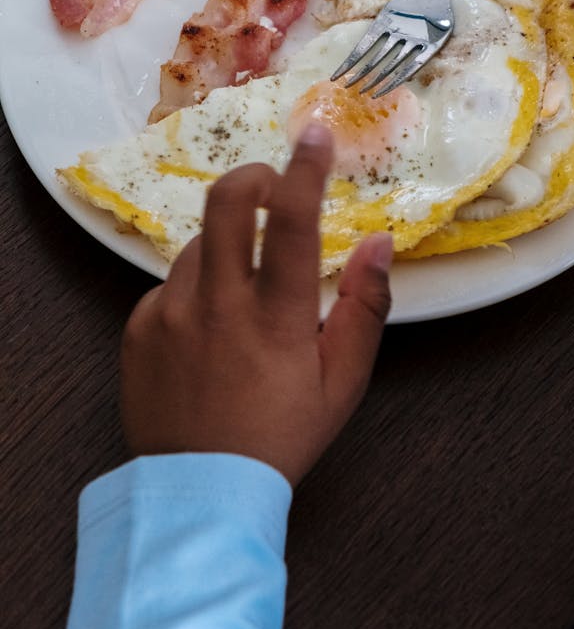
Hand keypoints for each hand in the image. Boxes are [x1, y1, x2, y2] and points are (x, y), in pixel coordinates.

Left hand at [120, 125, 392, 486]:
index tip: (315, 133)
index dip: (305, 169)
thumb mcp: (342, 383)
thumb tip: (378, 241)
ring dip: (227, 247)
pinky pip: (171, 284)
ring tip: (243, 295)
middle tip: (270, 188)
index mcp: (275, 318)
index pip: (290, 222)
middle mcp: (217, 306)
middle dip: (252, 177)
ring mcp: (170, 313)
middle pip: (224, 203)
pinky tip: (208, 331)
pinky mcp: (139, 327)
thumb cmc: (282, 435)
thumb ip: (365, 307)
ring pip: (199, 243)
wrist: (199, 494)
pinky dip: (197, 289)